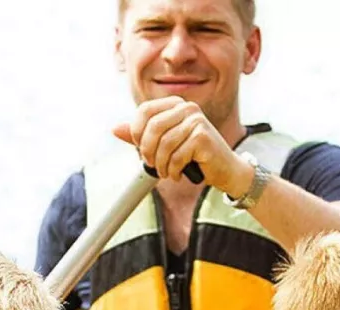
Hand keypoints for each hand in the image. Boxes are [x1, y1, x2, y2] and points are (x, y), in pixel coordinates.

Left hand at [113, 97, 249, 195]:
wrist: (224, 169)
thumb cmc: (194, 157)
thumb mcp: (164, 144)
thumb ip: (141, 136)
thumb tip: (115, 129)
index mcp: (176, 105)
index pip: (144, 111)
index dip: (137, 132)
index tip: (141, 148)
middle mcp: (187, 108)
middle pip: (153, 127)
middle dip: (147, 151)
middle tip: (152, 165)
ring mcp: (197, 121)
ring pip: (164, 144)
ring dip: (161, 165)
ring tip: (166, 172)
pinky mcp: (202, 137)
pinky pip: (177, 156)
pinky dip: (174, 170)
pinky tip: (178, 174)